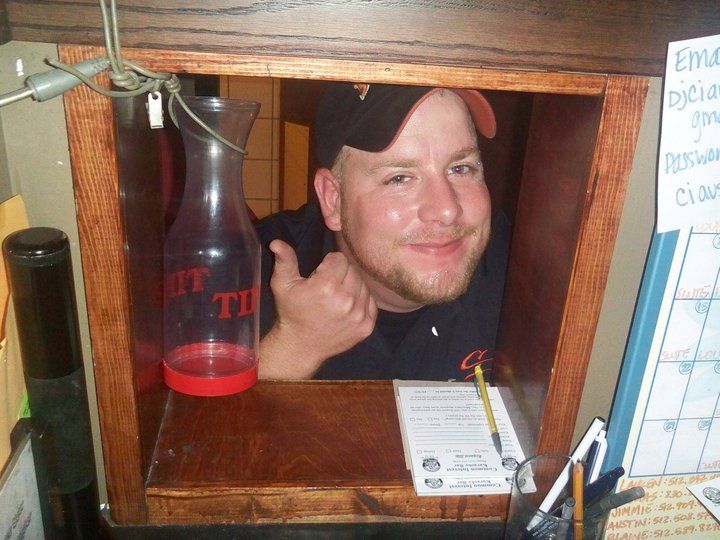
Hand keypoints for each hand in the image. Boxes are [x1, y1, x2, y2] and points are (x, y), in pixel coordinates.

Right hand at [258, 239, 376, 378]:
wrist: (300, 346)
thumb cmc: (291, 312)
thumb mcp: (282, 285)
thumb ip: (285, 261)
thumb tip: (277, 242)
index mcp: (326, 286)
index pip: (340, 259)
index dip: (328, 264)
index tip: (320, 275)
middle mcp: (345, 299)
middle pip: (352, 270)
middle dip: (340, 274)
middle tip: (328, 287)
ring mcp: (358, 314)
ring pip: (363, 285)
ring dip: (351, 287)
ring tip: (336, 298)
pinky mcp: (366, 326)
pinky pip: (370, 302)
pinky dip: (361, 302)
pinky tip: (346, 307)